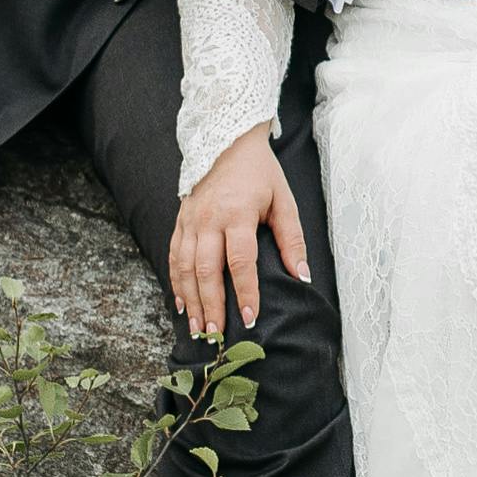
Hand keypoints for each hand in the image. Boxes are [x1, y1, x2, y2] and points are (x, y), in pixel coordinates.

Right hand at [170, 127, 308, 340]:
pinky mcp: (180, 221)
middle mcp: (209, 219)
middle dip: (212, 305)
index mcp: (238, 213)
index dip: (245, 291)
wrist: (226, 141)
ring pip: (185, 267)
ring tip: (198, 328)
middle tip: (217, 335)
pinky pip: (174, 256)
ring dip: (191, 300)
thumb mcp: (283, 200)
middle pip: (207, 270)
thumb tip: (302, 275)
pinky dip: (176, 283)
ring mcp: (190, 220)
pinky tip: (182, 305)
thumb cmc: (260, 173)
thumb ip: (292, 239)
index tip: (249, 318)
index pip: (240, 261)